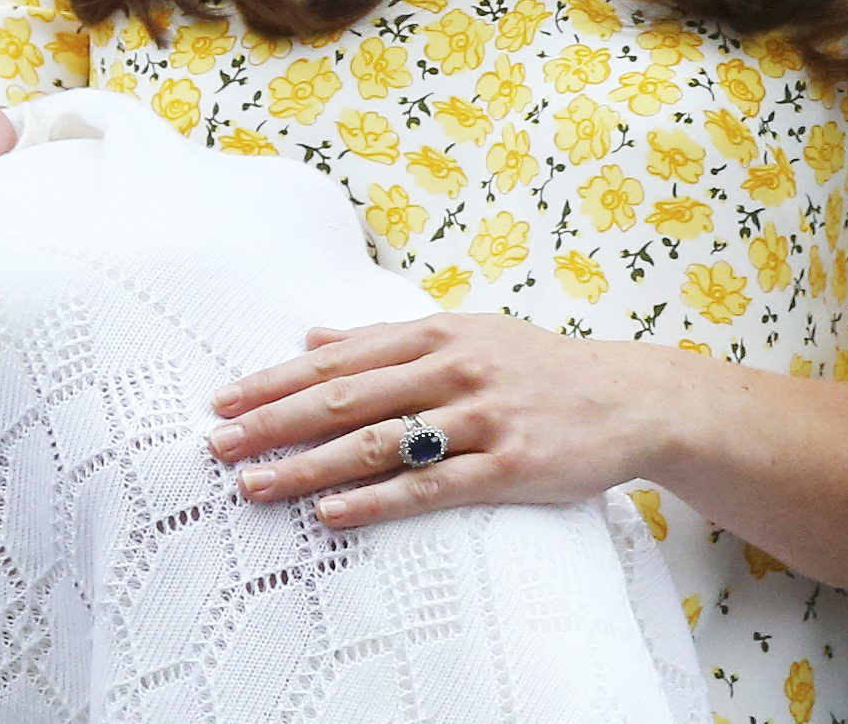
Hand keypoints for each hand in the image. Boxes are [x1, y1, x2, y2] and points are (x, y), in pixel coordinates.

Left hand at [203, 314, 693, 530]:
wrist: (630, 398)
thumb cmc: (539, 368)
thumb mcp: (469, 334)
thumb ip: (390, 338)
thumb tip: (313, 334)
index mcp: (442, 333)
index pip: (341, 357)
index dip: (277, 379)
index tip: (224, 400)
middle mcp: (457, 367)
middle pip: (348, 397)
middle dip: (275, 422)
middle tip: (217, 444)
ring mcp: (482, 416)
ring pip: (379, 443)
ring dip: (309, 466)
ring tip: (254, 484)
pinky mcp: (508, 465)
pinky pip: (430, 487)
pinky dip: (376, 500)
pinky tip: (332, 513)